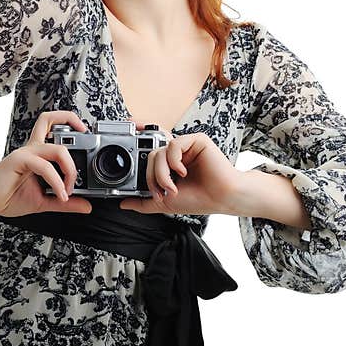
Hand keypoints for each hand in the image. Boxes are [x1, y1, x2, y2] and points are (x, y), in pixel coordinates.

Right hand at [0, 110, 93, 216]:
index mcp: (38, 153)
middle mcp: (33, 148)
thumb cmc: (9, 196)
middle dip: (76, 135)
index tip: (88, 137)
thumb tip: (87, 206)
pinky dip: (56, 181)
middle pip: (54, 123)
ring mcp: (26, 152)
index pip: (53, 124)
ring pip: (57, 148)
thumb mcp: (45, 201)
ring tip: (69, 189)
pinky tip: (60, 194)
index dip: (71, 121)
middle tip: (85, 164)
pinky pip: (44, 166)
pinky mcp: (19, 160)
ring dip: (70, 170)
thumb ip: (65, 202)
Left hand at [119, 124, 241, 216]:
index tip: (143, 166)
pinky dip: (174, 161)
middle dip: (153, 177)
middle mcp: (178, 154)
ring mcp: (187, 146)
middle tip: (163, 191)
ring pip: (159, 151)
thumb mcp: (164, 203)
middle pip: (151, 156)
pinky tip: (183, 172)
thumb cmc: (199, 199)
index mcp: (170, 165)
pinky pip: (174, 144)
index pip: (149, 158)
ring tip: (173, 185)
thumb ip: (144, 203)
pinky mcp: (197, 140)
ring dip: (162, 173)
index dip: (142, 161)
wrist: (221, 199)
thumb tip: (123, 204)